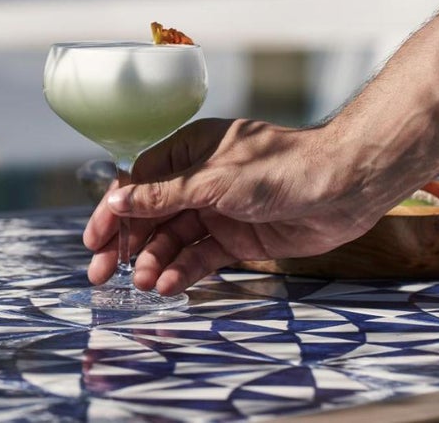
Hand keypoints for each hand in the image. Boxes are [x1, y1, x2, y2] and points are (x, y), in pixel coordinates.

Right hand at [83, 118, 392, 295]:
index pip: (137, 184)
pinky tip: (169, 286)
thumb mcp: (213, 181)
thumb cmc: (280, 168)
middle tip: (100, 275)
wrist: (345, 187)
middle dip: (126, 245)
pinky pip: (200, 256)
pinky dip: (184, 270)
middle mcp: (197, 180)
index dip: (113, 213)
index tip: (93, 241)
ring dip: (155, 261)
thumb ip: (163, 196)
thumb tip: (115, 199)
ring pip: (173, 240)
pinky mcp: (236, 237)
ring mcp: (216, 210)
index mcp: (187, 152)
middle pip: (149, 215)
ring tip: (144, 284)